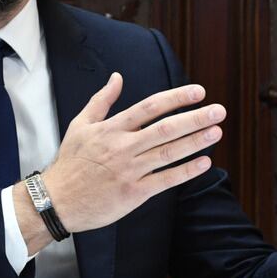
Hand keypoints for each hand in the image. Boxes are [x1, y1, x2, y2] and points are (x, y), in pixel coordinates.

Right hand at [40, 73, 222, 236]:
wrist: (57, 200)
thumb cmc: (70, 162)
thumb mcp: (80, 125)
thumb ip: (101, 100)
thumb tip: (117, 77)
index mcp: (111, 129)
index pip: (150, 107)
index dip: (176, 98)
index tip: (198, 92)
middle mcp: (123, 147)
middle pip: (165, 129)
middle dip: (194, 118)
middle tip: (219, 110)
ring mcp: (130, 170)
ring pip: (169, 153)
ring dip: (196, 142)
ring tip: (216, 132)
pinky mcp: (134, 193)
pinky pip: (165, 180)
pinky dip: (186, 172)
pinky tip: (204, 163)